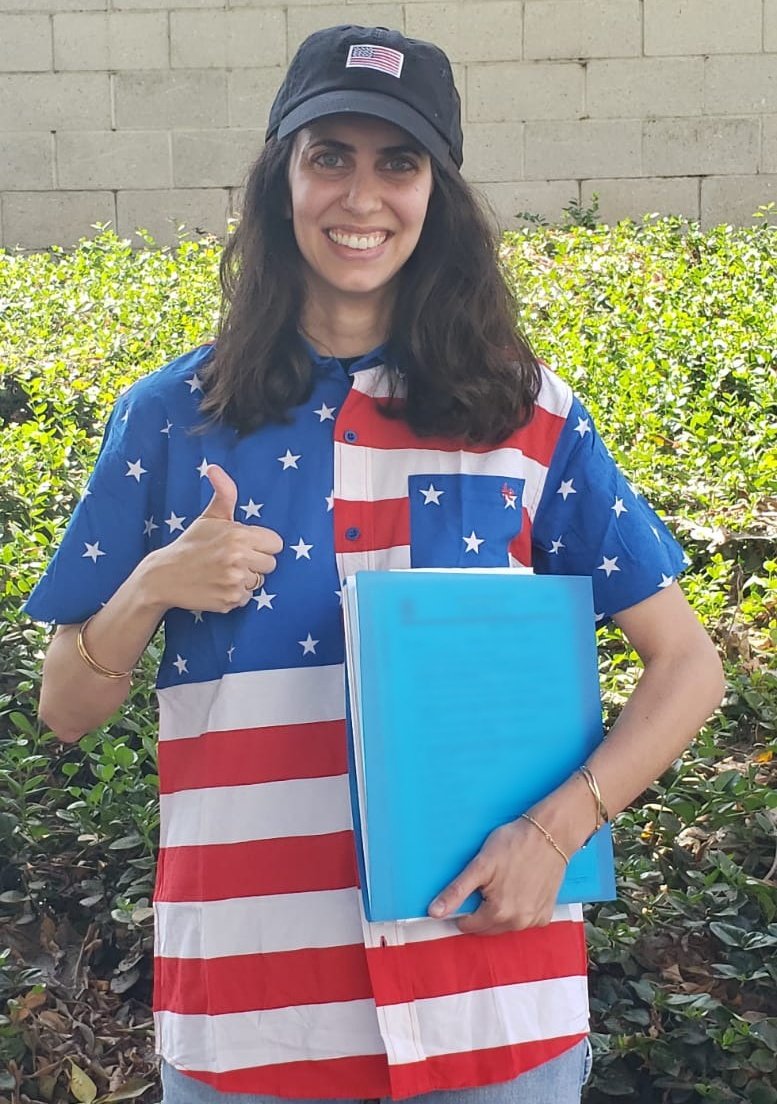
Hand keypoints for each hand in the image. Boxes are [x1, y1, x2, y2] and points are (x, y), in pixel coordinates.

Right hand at [146, 464, 282, 613]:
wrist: (164, 576)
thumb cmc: (191, 544)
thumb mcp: (209, 517)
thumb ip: (224, 493)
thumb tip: (215, 467)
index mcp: (238, 535)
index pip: (275, 544)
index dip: (262, 545)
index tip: (246, 546)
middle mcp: (239, 558)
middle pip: (270, 564)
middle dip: (255, 563)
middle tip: (231, 560)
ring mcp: (235, 581)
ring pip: (259, 582)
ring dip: (245, 579)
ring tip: (223, 572)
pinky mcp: (230, 600)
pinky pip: (247, 598)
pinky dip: (235, 595)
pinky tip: (218, 586)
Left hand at [428, 816, 566, 935]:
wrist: (550, 835)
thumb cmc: (514, 844)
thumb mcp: (480, 865)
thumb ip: (456, 891)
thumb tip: (434, 912)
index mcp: (498, 913)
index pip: (468, 925)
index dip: (462, 910)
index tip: (468, 891)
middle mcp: (518, 922)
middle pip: (487, 928)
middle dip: (481, 911)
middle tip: (486, 884)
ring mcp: (534, 920)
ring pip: (505, 926)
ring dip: (499, 912)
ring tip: (502, 884)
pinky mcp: (546, 914)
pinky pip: (524, 921)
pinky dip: (518, 911)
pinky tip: (519, 889)